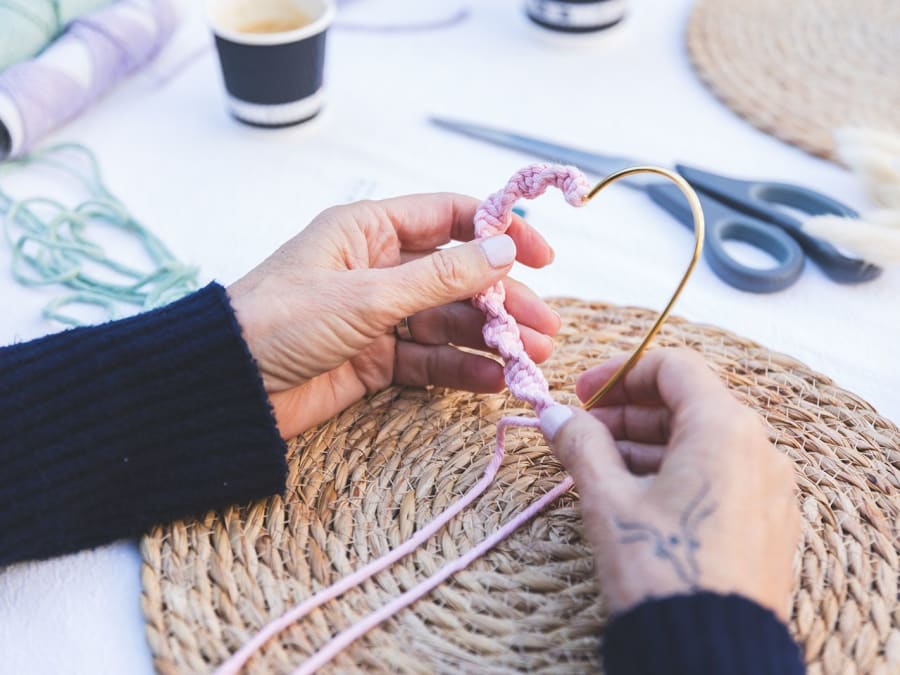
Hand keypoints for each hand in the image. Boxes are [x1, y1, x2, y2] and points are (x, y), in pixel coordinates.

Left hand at [228, 193, 559, 438]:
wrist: (226, 389)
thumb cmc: (281, 321)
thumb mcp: (367, 294)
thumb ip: (440, 276)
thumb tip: (503, 250)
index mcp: (368, 230)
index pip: (447, 218)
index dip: (498, 233)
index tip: (541, 256)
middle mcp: (377, 267)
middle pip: (456, 277)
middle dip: (502, 301)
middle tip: (544, 328)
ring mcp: (376, 315)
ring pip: (446, 321)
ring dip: (489, 339)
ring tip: (531, 360)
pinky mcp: (372, 359)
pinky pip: (426, 360)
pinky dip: (458, 369)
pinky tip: (491, 382)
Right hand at [539, 348, 800, 620]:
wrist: (711, 652)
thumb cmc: (662, 568)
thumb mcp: (609, 500)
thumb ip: (581, 444)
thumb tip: (554, 415)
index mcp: (725, 428)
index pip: (674, 367)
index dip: (620, 371)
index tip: (581, 393)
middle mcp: (759, 448)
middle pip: (688, 402)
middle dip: (629, 410)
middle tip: (582, 428)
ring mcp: (769, 488)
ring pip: (703, 440)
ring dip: (647, 442)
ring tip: (599, 463)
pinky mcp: (767, 522)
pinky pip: (719, 474)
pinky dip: (675, 470)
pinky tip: (636, 493)